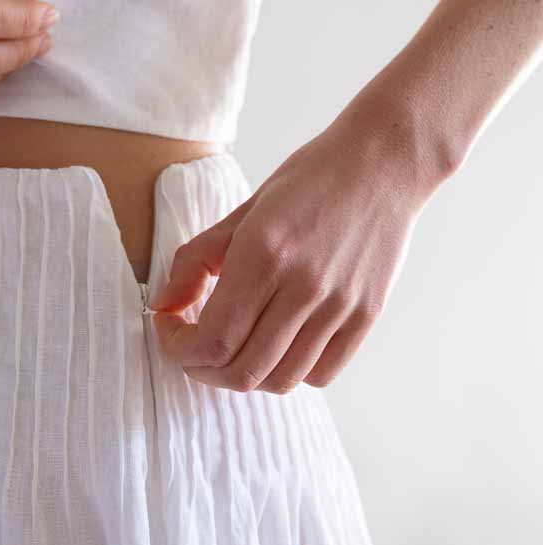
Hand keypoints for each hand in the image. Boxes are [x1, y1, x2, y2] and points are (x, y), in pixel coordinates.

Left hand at [146, 111, 434, 392]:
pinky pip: (321, 374)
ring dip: (244, 375)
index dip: (178, 348)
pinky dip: (290, 371)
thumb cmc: (309, 180)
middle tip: (192, 349)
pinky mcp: (367, 316)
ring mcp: (339, 305)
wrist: (382, 164)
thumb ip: (197, 260)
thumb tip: (162, 305)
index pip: (212, 340)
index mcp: (263, 252)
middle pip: (242, 372)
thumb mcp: (243, 210)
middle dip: (202, 369)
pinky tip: (278, 343)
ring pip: (280, 380)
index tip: (170, 328)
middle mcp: (303, 285)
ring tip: (234, 347)